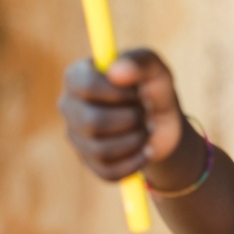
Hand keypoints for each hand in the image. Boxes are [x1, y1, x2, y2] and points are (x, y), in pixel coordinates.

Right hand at [58, 48, 182, 180]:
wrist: (164, 124)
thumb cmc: (154, 89)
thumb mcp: (156, 70)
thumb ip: (141, 62)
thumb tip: (114, 71)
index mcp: (78, 76)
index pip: (85, 86)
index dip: (118, 92)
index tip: (137, 91)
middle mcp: (69, 105)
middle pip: (92, 122)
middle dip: (130, 119)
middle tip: (143, 112)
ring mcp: (76, 136)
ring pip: (100, 149)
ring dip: (135, 140)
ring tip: (145, 130)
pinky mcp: (89, 162)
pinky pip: (108, 171)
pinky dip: (135, 162)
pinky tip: (146, 151)